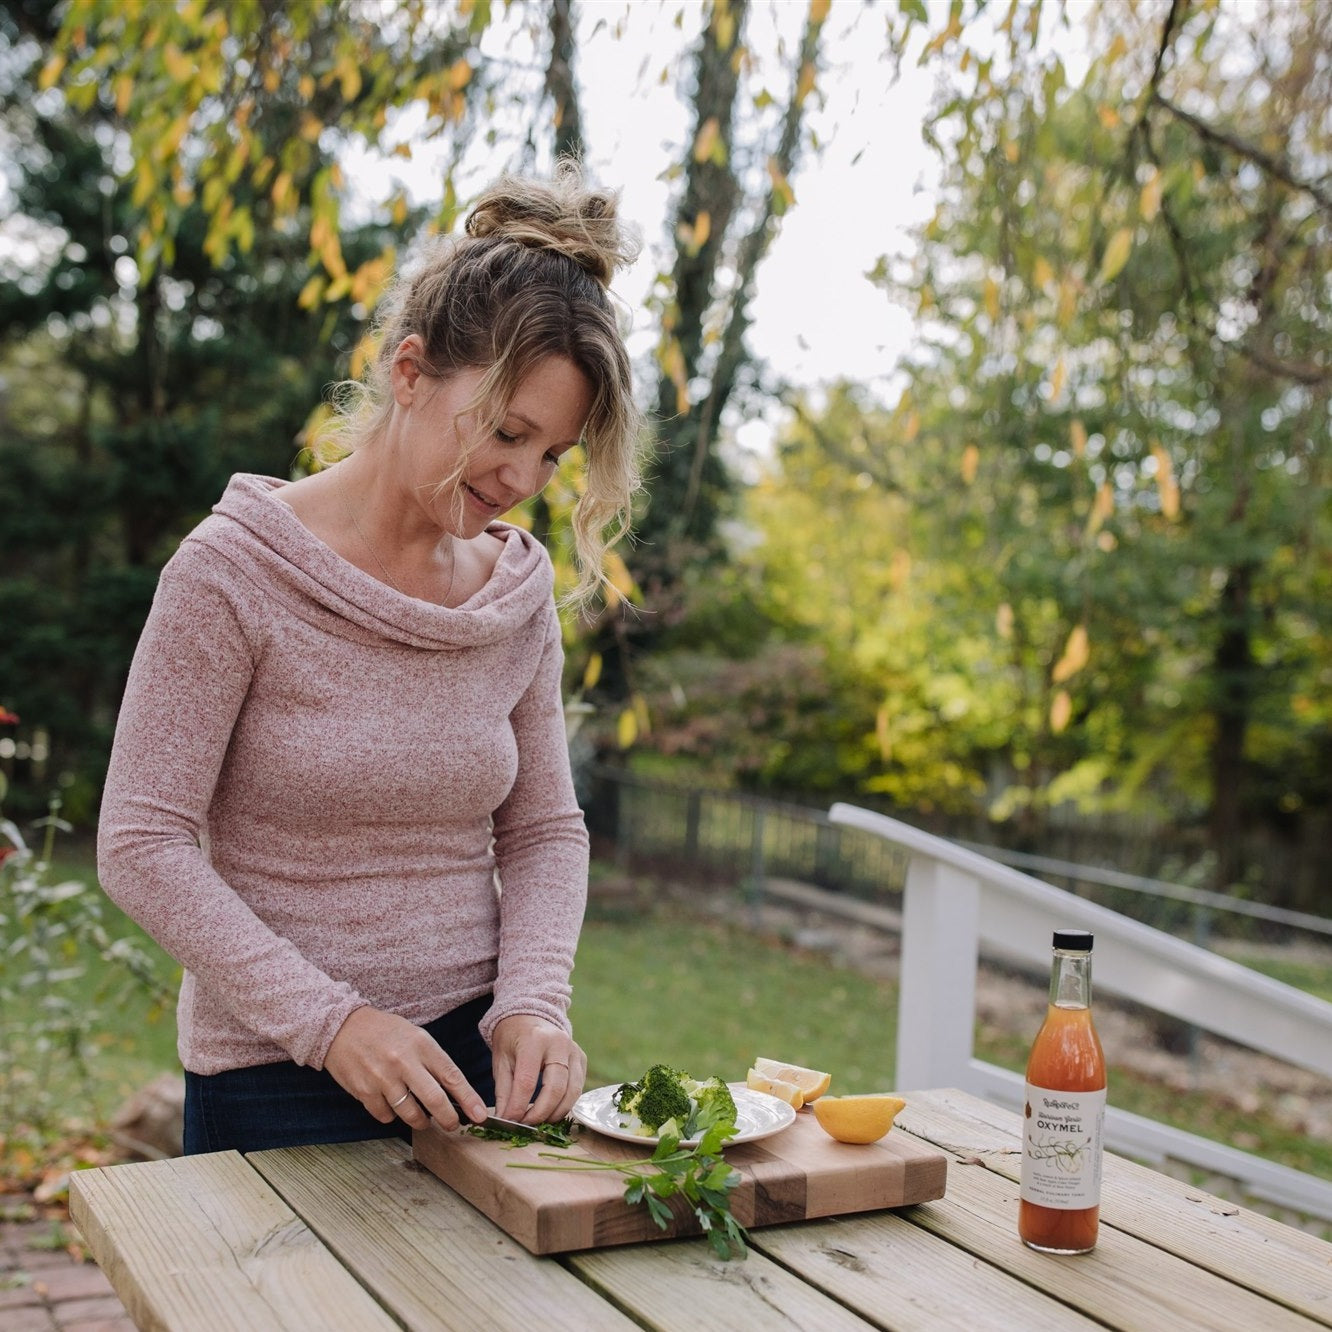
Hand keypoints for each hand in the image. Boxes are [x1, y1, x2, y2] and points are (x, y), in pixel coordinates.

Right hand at [324, 1006, 487, 1131]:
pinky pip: (385, 1116)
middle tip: (454, 1125)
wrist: (342, 1026)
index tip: (480, 1114)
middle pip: (434, 1099)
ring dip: (420, 1121)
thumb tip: (452, 1090)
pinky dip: (391, 1116)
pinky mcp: (364, 1092)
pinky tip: (391, 1105)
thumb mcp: (414, 1035)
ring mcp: (383, 1078)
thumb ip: (432, 1060)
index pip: (451, 1075)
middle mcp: (403, 1061)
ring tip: (423, 1119)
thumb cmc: (383, 1031)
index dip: (468, 1098)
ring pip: (410, 1113)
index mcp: (421, 1044)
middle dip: (449, 1118)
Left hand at [490, 1014, 585, 1123]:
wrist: (530, 1014)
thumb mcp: (501, 1060)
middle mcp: (559, 1043)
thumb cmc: (512, 1038)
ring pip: (572, 1091)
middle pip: (555, 1089)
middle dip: (540, 1113)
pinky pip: (578, 1087)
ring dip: (555, 1113)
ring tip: (539, 1122)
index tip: (509, 1121)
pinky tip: (551, 1110)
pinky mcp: (582, 1058)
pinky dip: (565, 1103)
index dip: (518, 1107)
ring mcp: (574, 1050)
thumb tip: (506, 1120)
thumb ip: (504, 1091)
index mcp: (534, 1040)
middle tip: (526, 1125)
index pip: (527, 1082)